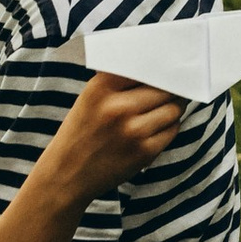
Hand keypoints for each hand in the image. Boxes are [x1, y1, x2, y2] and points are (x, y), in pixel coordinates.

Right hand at [52, 73, 185, 195]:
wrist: (66, 175)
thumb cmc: (82, 132)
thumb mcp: (91, 98)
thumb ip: (120, 81)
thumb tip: (162, 71)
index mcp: (101, 87)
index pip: (146, 66)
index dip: (159, 69)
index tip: (165, 71)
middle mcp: (118, 107)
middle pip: (165, 88)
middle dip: (171, 89)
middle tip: (172, 90)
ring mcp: (133, 131)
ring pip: (173, 108)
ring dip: (174, 107)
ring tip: (164, 109)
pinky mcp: (144, 152)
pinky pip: (172, 129)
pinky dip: (169, 126)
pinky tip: (156, 128)